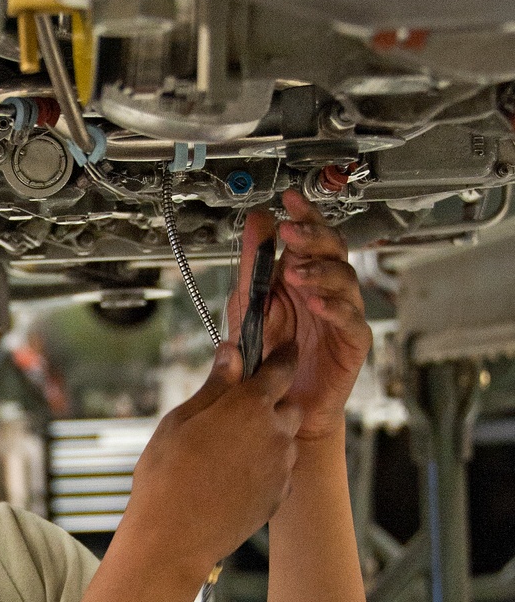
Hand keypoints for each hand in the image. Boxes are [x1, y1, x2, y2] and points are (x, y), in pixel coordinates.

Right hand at [127, 342, 302, 573]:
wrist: (174, 537)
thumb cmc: (167, 476)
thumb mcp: (180, 420)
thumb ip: (214, 385)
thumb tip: (232, 352)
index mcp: (250, 406)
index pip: (281, 368)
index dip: (283, 356)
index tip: (285, 349)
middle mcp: (275, 433)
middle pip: (289, 405)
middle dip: (272, 404)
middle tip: (239, 413)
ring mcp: (281, 466)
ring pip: (286, 440)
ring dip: (268, 438)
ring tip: (230, 452)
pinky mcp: (280, 494)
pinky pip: (281, 471)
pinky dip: (266, 468)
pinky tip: (234, 477)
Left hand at [232, 190, 371, 440]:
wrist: (280, 402)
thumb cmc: (269, 354)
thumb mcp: (250, 303)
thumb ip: (253, 264)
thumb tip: (257, 220)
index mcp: (302, 272)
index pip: (309, 235)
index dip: (305, 214)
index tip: (290, 199)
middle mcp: (325, 287)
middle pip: (333, 249)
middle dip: (313, 237)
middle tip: (291, 233)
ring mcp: (341, 312)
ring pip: (345, 279)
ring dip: (320, 272)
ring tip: (296, 273)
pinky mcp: (352, 341)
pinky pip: (350, 319)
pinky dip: (334, 308)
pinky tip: (317, 304)